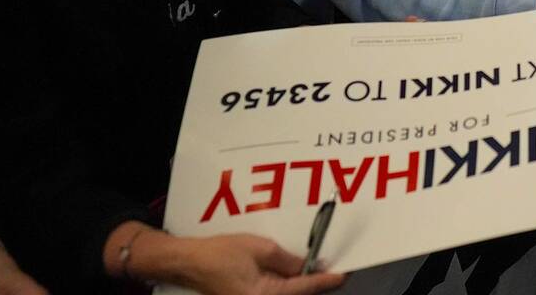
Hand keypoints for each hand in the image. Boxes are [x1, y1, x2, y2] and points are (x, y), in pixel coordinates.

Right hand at [170, 233, 343, 294]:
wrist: (190, 263)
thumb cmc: (218, 256)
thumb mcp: (261, 249)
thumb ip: (289, 260)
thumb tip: (309, 265)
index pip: (308, 288)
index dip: (329, 279)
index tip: (345, 273)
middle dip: (318, 283)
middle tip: (335, 269)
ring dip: (305, 285)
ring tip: (317, 269)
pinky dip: (291, 286)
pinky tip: (295, 274)